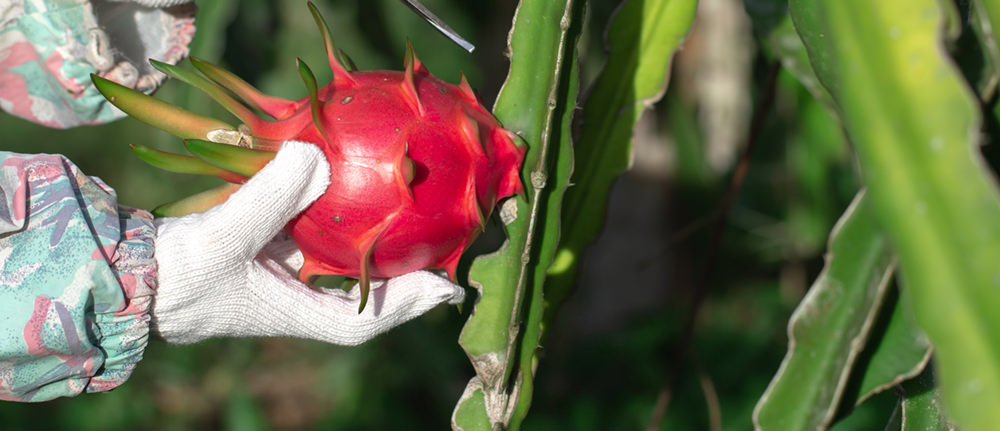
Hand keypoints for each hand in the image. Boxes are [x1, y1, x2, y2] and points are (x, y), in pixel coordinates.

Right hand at [149, 141, 464, 344]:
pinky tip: (340, 182)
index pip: (363, 319)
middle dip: (399, 273)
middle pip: (359, 290)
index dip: (406, 305)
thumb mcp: (227, 233)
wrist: (128, 273)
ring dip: (367, 239)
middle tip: (439, 244)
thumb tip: (319, 157)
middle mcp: (292, 297)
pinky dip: (327, 214)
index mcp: (292, 311)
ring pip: (335, 259)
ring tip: (404, 210)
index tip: (444, 287)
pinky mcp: (261, 251)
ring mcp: (277, 275)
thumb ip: (273, 196)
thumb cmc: (176, 272)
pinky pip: (307, 234)